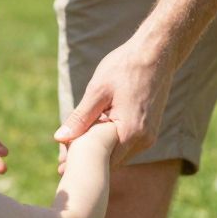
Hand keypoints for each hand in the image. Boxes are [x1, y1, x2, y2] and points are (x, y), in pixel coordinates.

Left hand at [54, 35, 173, 163]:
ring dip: (101, 151)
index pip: (103, 163)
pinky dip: (111, 142)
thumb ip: (80, 118)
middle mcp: (144, 140)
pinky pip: (127, 144)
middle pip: (111, 161)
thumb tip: (59, 138)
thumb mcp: (98, 91)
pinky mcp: (150, 129)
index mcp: (130, 133)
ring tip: (74, 146)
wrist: (157, 53)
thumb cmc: (125, 67)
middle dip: (89, 160)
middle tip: (62, 157)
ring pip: (119, 153)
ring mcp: (149, 136)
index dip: (81, 164)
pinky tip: (94, 133)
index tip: (60, 164)